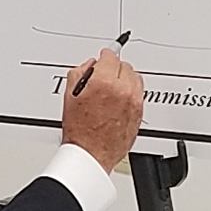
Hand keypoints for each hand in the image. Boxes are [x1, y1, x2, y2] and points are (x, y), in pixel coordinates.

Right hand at [60, 48, 141, 170]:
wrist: (90, 154)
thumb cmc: (79, 131)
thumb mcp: (70, 95)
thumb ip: (79, 73)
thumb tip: (89, 65)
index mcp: (104, 82)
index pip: (110, 56)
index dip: (104, 55)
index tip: (103, 56)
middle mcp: (123, 90)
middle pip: (124, 65)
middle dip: (114, 67)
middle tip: (104, 74)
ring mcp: (134, 102)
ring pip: (135, 78)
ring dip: (125, 78)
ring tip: (114, 85)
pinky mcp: (140, 112)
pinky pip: (139, 93)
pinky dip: (131, 91)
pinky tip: (120, 97)